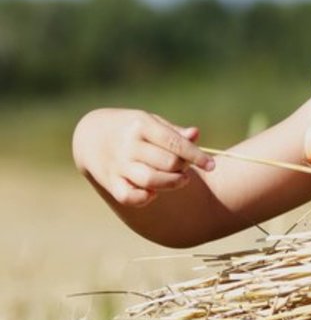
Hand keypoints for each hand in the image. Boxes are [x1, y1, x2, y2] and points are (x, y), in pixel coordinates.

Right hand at [72, 108, 215, 206]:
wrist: (90, 135)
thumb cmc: (131, 128)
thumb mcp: (151, 122)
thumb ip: (174, 132)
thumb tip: (195, 134)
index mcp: (141, 125)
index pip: (175, 143)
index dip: (196, 156)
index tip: (212, 166)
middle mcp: (129, 145)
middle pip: (167, 162)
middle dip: (184, 168)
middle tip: (186, 168)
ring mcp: (118, 164)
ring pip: (151, 180)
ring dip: (171, 184)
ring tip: (180, 180)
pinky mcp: (110, 181)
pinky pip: (129, 196)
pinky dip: (144, 198)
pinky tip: (152, 192)